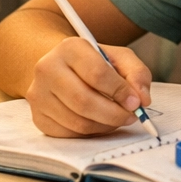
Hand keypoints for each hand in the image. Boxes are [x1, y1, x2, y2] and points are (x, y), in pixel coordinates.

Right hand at [25, 37, 151, 137]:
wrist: (62, 68)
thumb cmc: (94, 63)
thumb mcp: (119, 58)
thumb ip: (137, 73)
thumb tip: (142, 99)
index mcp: (69, 48)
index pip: (97, 73)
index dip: (120, 91)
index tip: (136, 102)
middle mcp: (47, 69)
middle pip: (84, 101)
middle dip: (114, 114)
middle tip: (131, 116)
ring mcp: (38, 94)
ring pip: (77, 121)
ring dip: (104, 125)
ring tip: (117, 118)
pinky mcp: (38, 116)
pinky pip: (69, 133)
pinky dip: (90, 133)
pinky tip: (99, 123)